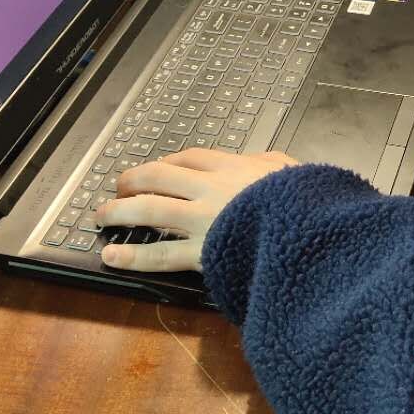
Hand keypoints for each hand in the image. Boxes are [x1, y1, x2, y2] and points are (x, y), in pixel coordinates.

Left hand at [97, 148, 297, 272]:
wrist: (312, 233)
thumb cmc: (308, 205)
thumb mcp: (297, 173)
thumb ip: (275, 165)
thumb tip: (267, 162)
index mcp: (235, 167)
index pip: (190, 157)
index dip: (166, 162)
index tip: (156, 167)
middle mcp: (211, 188)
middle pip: (159, 177)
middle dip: (133, 181)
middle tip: (118, 188)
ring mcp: (202, 221)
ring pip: (149, 210)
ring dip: (120, 212)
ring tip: (101, 217)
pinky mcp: (202, 253)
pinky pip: (160, 255)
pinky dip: (132, 256)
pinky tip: (112, 256)